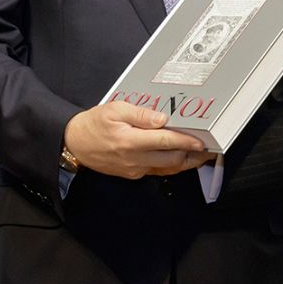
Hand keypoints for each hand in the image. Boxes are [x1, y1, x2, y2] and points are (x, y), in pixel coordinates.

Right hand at [64, 101, 213, 178]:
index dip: (186, 141)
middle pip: (171, 160)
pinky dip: (170, 166)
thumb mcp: (114, 109)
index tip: (201, 141)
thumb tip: (162, 119)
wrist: (74, 143)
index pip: (165, 142)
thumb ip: (140, 114)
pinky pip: (156, 172)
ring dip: (184, 163)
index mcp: (130, 141)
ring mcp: (134, 169)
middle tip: (207, 148)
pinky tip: (179, 159)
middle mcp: (134, 159)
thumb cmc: (94, 123)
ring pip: (166, 169)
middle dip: (191, 155)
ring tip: (200, 156)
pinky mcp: (132, 174)